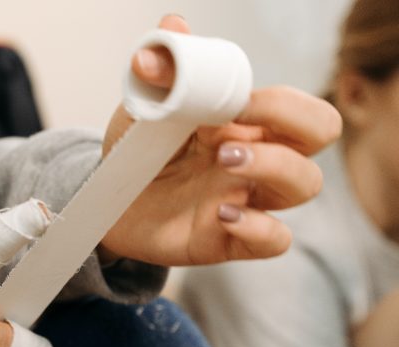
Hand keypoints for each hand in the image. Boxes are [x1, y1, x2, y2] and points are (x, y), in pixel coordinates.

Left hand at [98, 15, 342, 265]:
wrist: (105, 201)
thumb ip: (161, 73)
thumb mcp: (142, 109)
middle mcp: (256, 159)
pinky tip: (223, 214)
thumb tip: (171, 28)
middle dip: (295, 125)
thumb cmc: (135, 153)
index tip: (237, 103)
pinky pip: (276, 240)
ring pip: (305, 185)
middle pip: (321, 135)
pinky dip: (259, 228)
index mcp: (244, 123)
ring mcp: (248, 198)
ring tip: (222, 163)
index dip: (278, 102)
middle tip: (238, 131)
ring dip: (274, 169)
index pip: (297, 106)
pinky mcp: (230, 239)